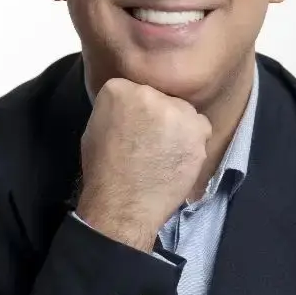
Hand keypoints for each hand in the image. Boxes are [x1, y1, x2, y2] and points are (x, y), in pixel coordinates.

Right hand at [77, 78, 211, 250]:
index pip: (134, 90)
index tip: (133, 128)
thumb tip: (130, 110)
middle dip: (158, 116)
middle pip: (161, 98)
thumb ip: (116, 110)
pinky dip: (193, 141)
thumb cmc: (104, 172)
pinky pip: (200, 128)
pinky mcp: (198, 131)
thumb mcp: (95, 129)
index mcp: (119, 89)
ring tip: (165, 152)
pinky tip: (178, 158)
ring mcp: (177, 111)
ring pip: (183, 111)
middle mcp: (150, 94)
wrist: (124, 205)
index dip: (136, 111)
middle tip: (151, 141)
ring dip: (178, 126)